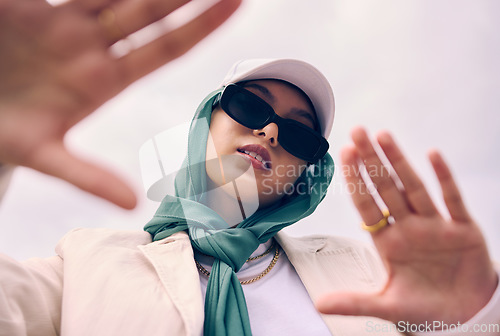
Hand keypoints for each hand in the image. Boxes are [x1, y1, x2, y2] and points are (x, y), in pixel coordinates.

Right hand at [0, 0, 240, 208]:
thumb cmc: (8, 136)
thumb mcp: (44, 155)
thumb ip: (87, 176)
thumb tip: (132, 204)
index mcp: (107, 79)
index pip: (166, 48)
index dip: (201, 26)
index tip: (235, 4)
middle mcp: (94, 47)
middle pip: (150, 11)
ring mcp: (66, 23)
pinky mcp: (34, 6)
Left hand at [316, 127, 497, 324]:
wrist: (465, 316)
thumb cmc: (424, 309)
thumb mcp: (387, 305)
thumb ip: (354, 301)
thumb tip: (318, 305)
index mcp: (388, 242)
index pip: (366, 204)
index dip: (356, 180)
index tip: (343, 154)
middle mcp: (409, 227)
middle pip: (386, 188)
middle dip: (371, 161)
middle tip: (356, 132)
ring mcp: (435, 225)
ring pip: (414, 187)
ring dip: (399, 162)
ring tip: (383, 135)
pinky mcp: (463, 229)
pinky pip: (452, 200)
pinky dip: (443, 178)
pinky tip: (431, 154)